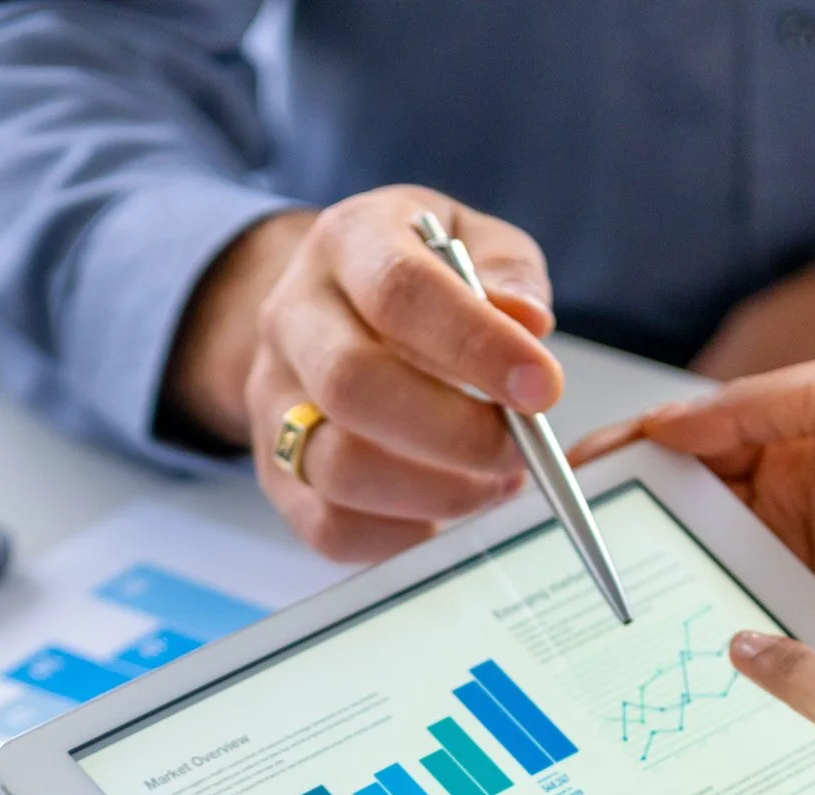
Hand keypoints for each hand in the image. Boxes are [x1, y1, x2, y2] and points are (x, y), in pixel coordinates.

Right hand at [164, 187, 559, 559]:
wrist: (330, 308)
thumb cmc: (419, 278)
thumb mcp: (472, 240)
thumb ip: (507, 274)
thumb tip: (527, 324)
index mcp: (347, 242)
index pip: (400, 291)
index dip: (475, 344)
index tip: (542, 387)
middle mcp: (292, 317)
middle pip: (352, 384)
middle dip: (454, 432)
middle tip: (519, 451)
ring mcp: (272, 400)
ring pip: (336, 466)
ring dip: (435, 490)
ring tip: (493, 481)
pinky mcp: (274, 472)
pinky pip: (329, 526)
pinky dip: (401, 533)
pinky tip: (445, 509)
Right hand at [575, 345, 814, 719]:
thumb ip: (760, 396)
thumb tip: (667, 425)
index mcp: (792, 430)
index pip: (688, 433)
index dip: (628, 449)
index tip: (573, 471)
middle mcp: (779, 494)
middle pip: (674, 496)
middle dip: (618, 507)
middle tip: (560, 528)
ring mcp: (778, 558)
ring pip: (685, 552)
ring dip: (639, 560)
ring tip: (583, 574)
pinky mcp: (783, 617)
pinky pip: (715, 606)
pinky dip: (677, 608)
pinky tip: (640, 616)